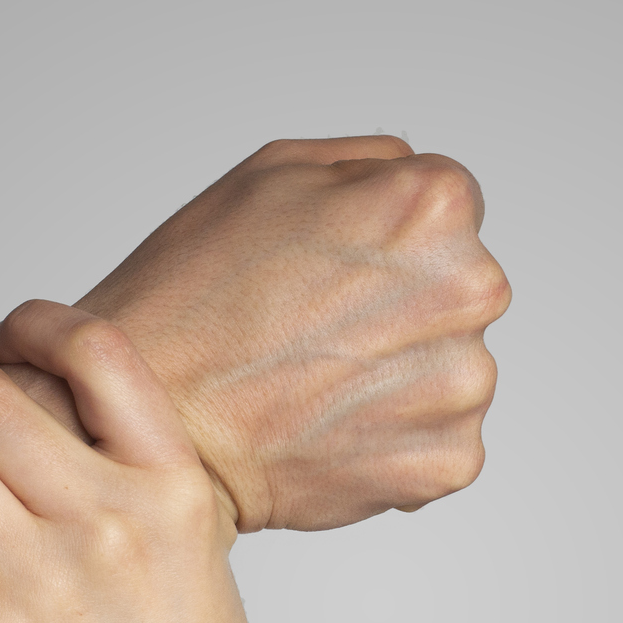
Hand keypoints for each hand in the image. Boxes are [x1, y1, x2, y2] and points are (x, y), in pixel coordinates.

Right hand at [0, 137, 510, 531]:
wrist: (151, 421)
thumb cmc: (195, 293)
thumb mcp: (272, 172)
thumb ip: (371, 163)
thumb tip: (416, 182)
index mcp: (434, 206)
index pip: (451, 208)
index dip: (384, 234)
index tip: (333, 265)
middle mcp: (470, 290)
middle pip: (459, 288)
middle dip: (404, 304)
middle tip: (317, 329)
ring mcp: (464, 383)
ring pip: (452, 365)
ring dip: (402, 375)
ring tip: (317, 382)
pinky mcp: (449, 458)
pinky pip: (442, 438)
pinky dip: (394, 438)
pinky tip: (331, 426)